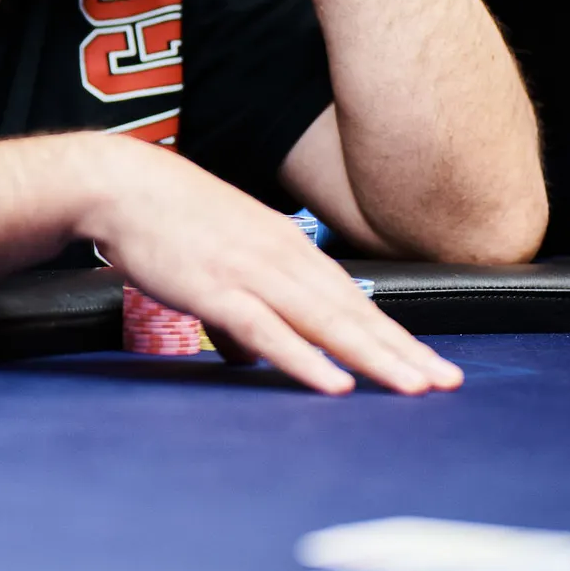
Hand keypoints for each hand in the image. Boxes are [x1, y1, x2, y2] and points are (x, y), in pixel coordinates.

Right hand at [79, 137, 459, 394]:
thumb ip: (241, 309)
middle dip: (402, 350)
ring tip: (413, 386)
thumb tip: (249, 356)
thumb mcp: (218, 260)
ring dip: (373, 357)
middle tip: (447, 382)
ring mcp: (252, 272)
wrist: (122, 184)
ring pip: (325, 322)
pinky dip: (305, 360)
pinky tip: (335, 384)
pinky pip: (269, 332)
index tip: (429, 362)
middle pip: (352, 312)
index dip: (393, 333)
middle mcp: (282, 257)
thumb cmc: (166, 219)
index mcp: (287, 247)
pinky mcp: (217, 289)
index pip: (352, 298)